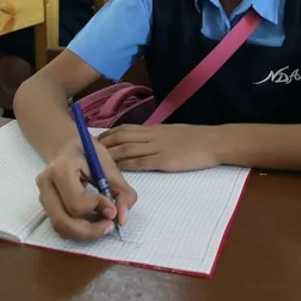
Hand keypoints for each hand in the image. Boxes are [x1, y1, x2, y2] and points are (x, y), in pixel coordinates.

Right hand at [35, 138, 137, 240]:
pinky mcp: (45, 206)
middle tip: (110, 226)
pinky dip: (78, 229)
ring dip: (84, 232)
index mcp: (61, 168)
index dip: (97, 209)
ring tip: (104, 224)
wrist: (68, 148)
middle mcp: (46, 184)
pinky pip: (60, 225)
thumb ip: (121, 191)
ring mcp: (42, 196)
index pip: (75, 201)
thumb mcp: (110, 166)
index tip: (113, 208)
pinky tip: (93, 221)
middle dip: (89, 230)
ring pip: (59, 227)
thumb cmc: (90, 154)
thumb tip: (122, 219)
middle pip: (62, 221)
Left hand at [99, 124, 219, 171]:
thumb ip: (158, 136)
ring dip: (108, 156)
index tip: (95, 140)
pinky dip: (125, 166)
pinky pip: (140, 162)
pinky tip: (115, 171)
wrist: (214, 141)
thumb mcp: (173, 132)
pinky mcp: (163, 160)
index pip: (125, 129)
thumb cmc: (197, 138)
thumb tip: (144, 140)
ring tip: (94, 163)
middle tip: (86, 152)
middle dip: (102, 144)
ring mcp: (157, 147)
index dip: (108, 134)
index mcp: (154, 129)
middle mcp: (152, 136)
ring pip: (126, 149)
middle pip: (120, 137)